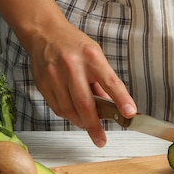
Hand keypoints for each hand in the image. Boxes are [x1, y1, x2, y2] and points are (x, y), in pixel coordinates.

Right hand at [0, 0, 136, 146]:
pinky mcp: (43, 84)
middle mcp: (72, 67)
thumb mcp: (96, 55)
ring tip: (89, 125)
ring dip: (81, 122)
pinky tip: (74, 114)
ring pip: (69, 110)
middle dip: (94, 126)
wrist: (44, 33)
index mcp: (92, 57)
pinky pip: (58, 108)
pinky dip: (69, 115)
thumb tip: (111, 107)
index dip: (121, 99)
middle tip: (101, 140)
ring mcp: (55, 76)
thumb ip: (103, 80)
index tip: (130, 113)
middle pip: (85, 104)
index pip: (110, 82)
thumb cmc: (74, 45)